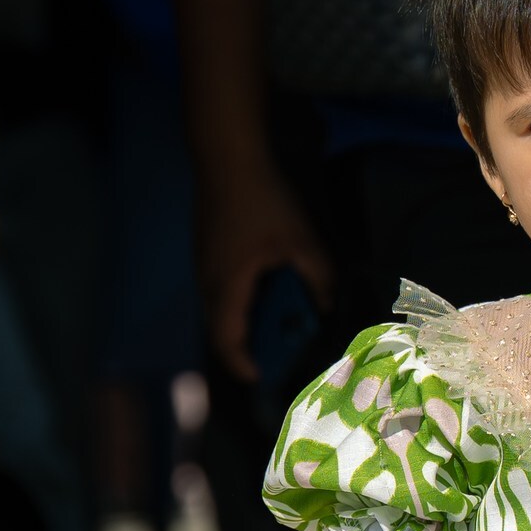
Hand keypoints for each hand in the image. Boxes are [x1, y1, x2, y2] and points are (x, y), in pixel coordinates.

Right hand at [199, 167, 334, 381]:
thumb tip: (327, 305)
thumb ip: (317, 276)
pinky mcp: (207, 249)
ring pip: (219, 308)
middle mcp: (208, 282)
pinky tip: (265, 289)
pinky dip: (240, 301)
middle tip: (274, 355)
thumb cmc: (263, 199)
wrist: (227, 153)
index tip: (261, 378)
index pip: (227, 341)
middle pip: (220, 329)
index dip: (243, 365)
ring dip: (243, 322)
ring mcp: (204, 264)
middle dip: (246, 347)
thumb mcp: (301, 240)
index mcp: (227, 287)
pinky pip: (220, 289)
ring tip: (274, 325)